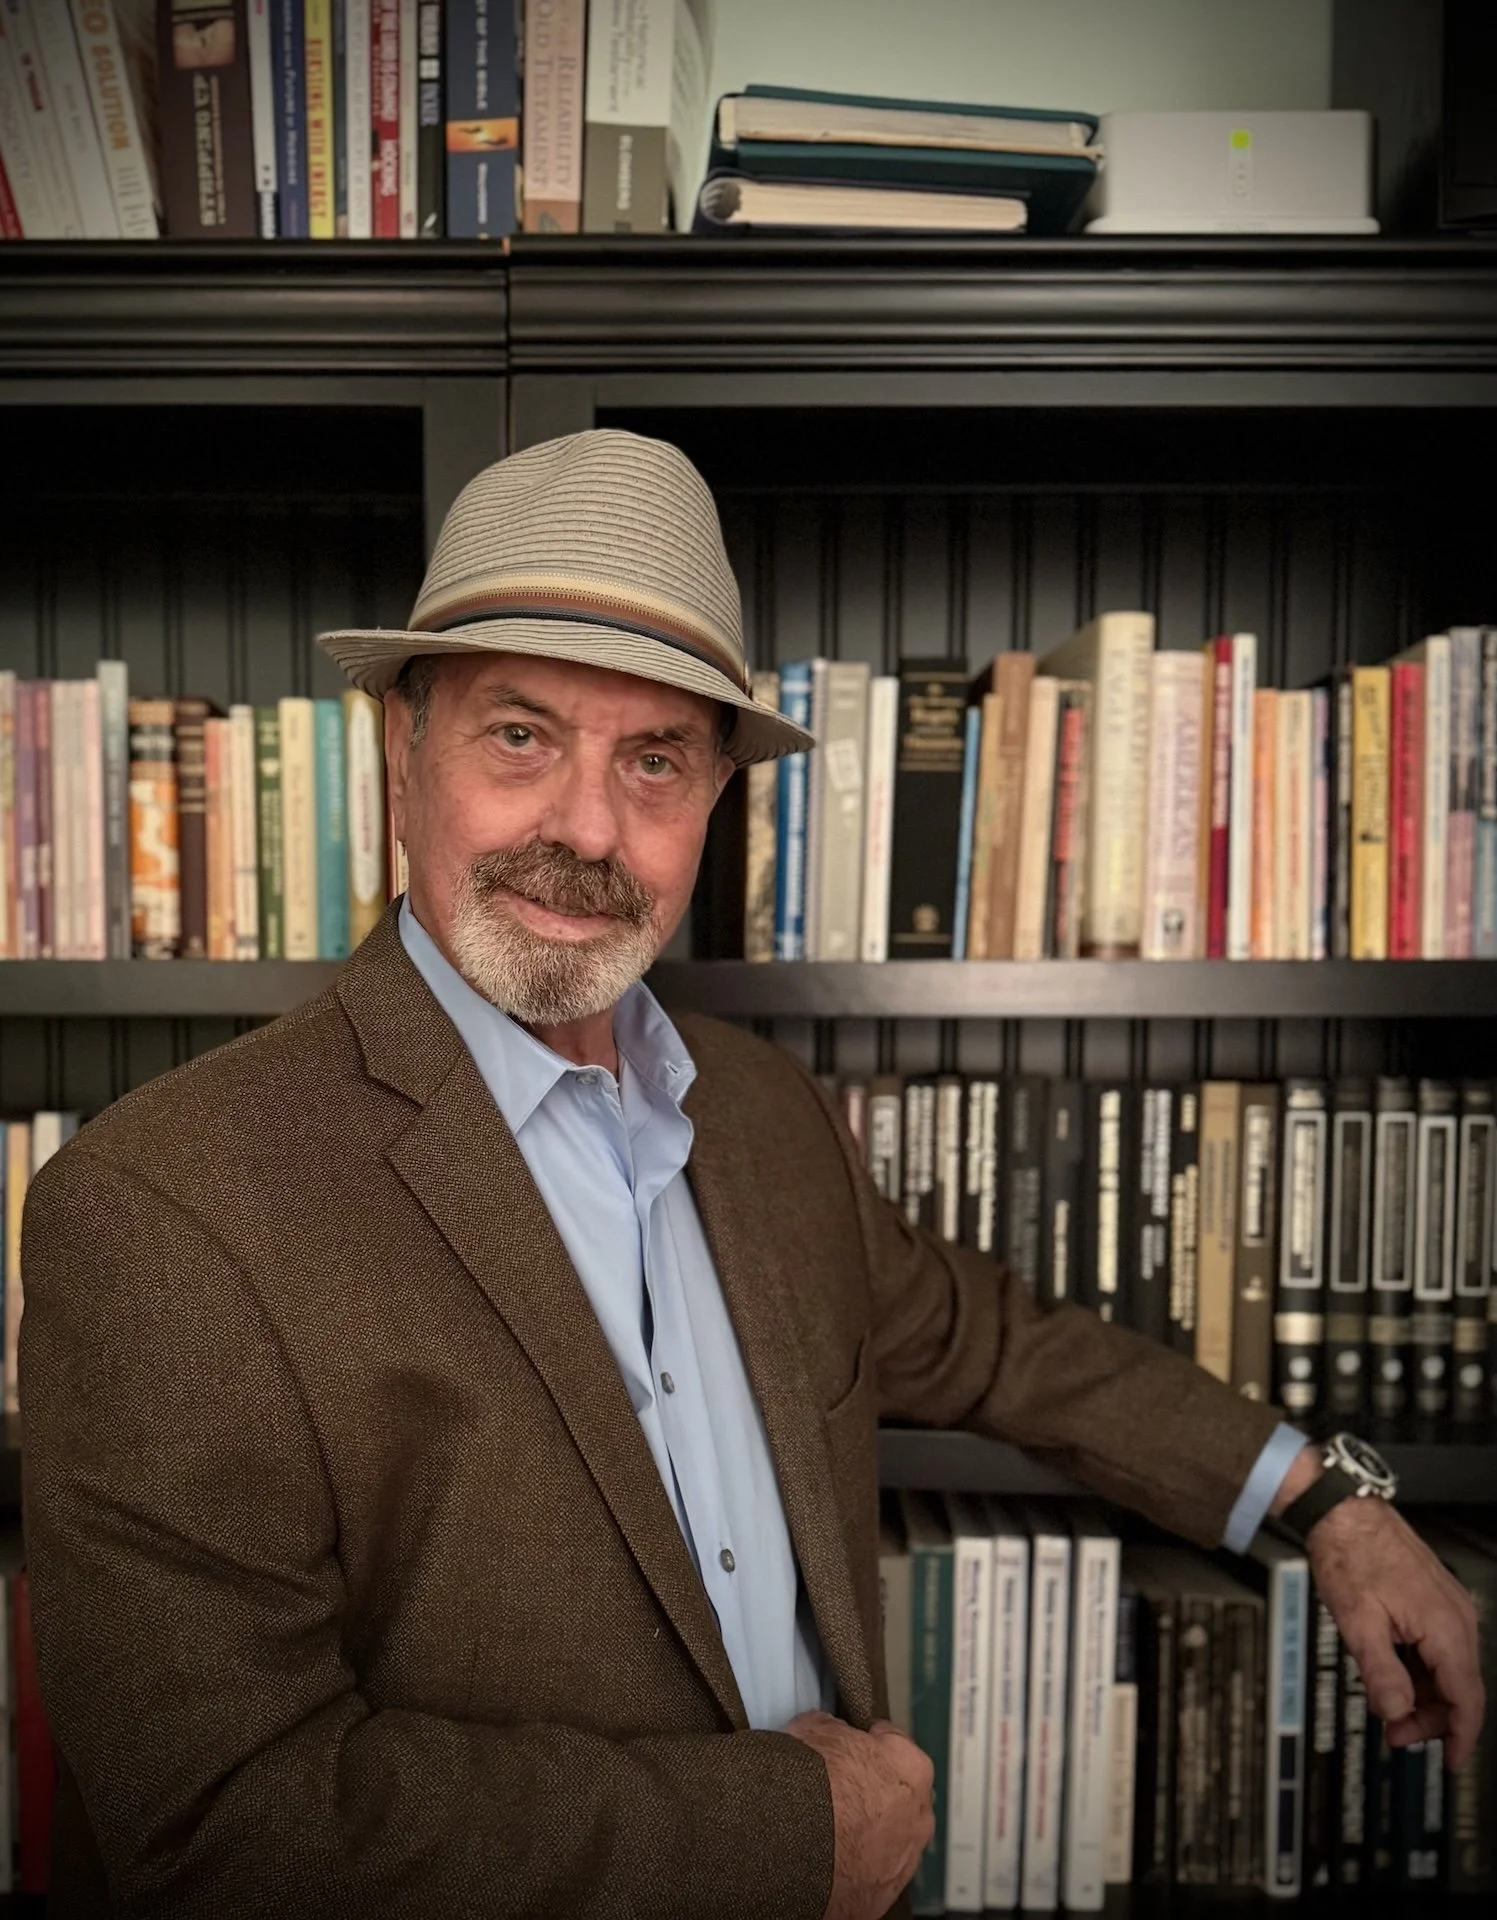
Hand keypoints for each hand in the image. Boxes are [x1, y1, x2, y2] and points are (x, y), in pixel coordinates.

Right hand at [784, 1710, 933, 1919]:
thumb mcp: (814, 1729)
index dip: (868, 1743)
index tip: (850, 1749)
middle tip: (839, 1791)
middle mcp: (919, 1815)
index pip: (894, 1744)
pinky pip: (873, 1873)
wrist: (790, 1847)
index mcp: (911, 1767)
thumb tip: (830, 1731)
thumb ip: (834, 1729)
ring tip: (831, 1829)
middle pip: (898, 1795)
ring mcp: (904, 1860)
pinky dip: (856, 1866)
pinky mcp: (885, 1896)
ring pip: (890, 1838)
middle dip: (874, 1791)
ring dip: (869, 1832)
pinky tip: (830, 1857)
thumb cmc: (809, 1782)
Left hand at [1305, 1494, 1484, 1769]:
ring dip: (1422, 1694)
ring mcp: (1448, 1606)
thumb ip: (1381, 1675)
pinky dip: (1419, 1668)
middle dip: (1430, 1718)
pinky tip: (1391, 1672)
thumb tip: (1397, 1714)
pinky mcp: (1434, 1599)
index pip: (1467, 1698)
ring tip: (1386, 1704)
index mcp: (1445, 1627)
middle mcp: (1457, 1617)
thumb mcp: (1358, 1623)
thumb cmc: (1351, 1554)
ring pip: (1447, 1668)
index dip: (1461, 1736)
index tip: (1451, 1762)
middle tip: (1394, 1733)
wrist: (1343, 1511)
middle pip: (1459, 1687)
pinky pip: (1437, 1647)